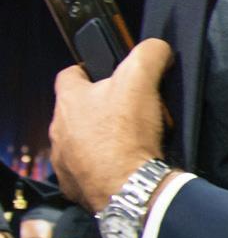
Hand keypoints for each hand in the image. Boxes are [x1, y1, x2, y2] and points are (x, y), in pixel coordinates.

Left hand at [49, 39, 172, 210]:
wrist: (131, 189)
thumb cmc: (128, 136)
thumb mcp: (142, 81)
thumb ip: (149, 55)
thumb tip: (158, 48)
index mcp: (70, 101)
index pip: (70, 74)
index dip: (90, 72)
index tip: (110, 78)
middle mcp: (60, 130)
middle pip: (78, 111)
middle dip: (101, 110)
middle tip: (129, 115)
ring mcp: (65, 161)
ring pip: (81, 143)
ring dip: (99, 142)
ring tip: (129, 144)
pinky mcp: (76, 186)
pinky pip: (86, 173)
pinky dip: (101, 169)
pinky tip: (124, 168)